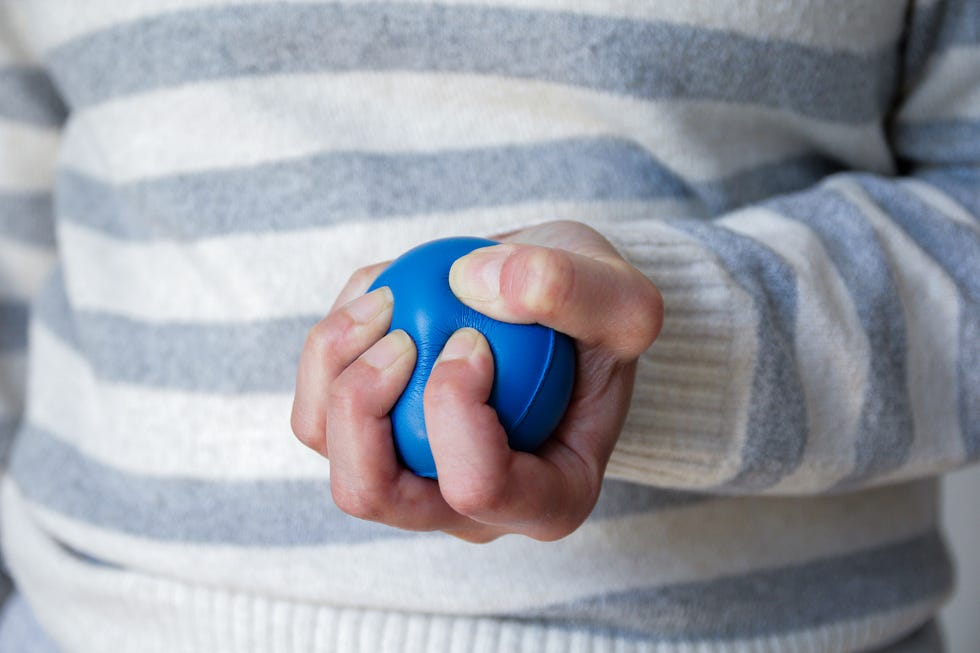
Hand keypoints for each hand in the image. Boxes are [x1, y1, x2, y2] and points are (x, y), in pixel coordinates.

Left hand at [290, 221, 662, 541]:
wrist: (553, 306)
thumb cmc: (595, 316)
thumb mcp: (623, 296)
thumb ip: (573, 289)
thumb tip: (471, 284)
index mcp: (547, 501)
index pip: (477, 488)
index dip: (456, 407)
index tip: (471, 338)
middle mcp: (470, 511)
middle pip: (373, 493)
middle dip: (362, 403)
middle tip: (398, 328)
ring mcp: (414, 481)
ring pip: (327, 449)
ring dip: (334, 363)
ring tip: (384, 301)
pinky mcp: (373, 443)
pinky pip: (317, 407)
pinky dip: (330, 347)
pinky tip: (377, 302)